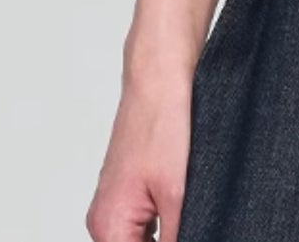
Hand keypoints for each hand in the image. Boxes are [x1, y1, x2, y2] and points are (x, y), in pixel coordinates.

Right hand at [85, 66, 191, 241]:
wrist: (161, 74)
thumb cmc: (162, 121)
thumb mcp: (178, 193)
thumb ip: (180, 236)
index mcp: (109, 226)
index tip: (189, 232)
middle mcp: (106, 219)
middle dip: (170, 239)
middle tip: (193, 219)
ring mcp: (117, 203)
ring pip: (143, 239)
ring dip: (170, 231)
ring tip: (187, 203)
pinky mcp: (131, 189)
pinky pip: (147, 222)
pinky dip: (167, 221)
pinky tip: (186, 204)